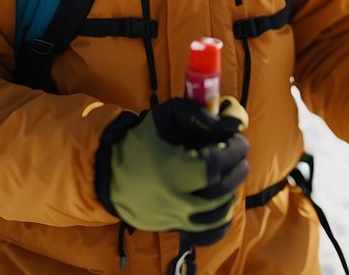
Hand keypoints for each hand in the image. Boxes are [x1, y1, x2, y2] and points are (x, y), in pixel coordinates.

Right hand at [100, 97, 248, 244]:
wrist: (111, 174)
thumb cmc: (141, 141)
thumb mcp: (164, 116)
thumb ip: (196, 112)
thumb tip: (226, 123)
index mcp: (173, 171)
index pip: (216, 165)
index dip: (234, 151)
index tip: (236, 140)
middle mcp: (176, 200)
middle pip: (221, 191)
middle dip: (237, 169)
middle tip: (237, 155)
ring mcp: (175, 218)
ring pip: (217, 216)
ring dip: (231, 192)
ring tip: (230, 175)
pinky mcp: (173, 228)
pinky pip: (206, 236)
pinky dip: (221, 224)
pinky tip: (224, 205)